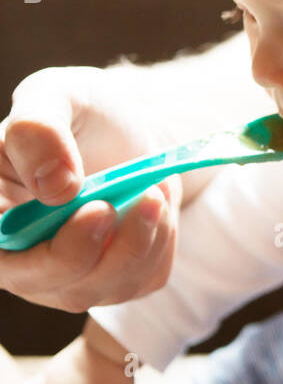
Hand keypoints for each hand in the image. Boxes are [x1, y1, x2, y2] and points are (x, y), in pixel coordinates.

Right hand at [0, 64, 180, 310]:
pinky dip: (159, 241)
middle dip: (92, 249)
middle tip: (129, 200)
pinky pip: (142, 279)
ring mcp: (70, 277)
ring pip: (103, 287)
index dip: (38, 253)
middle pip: (49, 283)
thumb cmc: (76, 112)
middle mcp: (22, 259)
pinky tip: (155, 205)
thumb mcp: (53, 95)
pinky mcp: (115, 280)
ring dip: (138, 239)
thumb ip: (38, 130)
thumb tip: (54, 188)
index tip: (88, 210)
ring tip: (153, 189)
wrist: (124, 130)